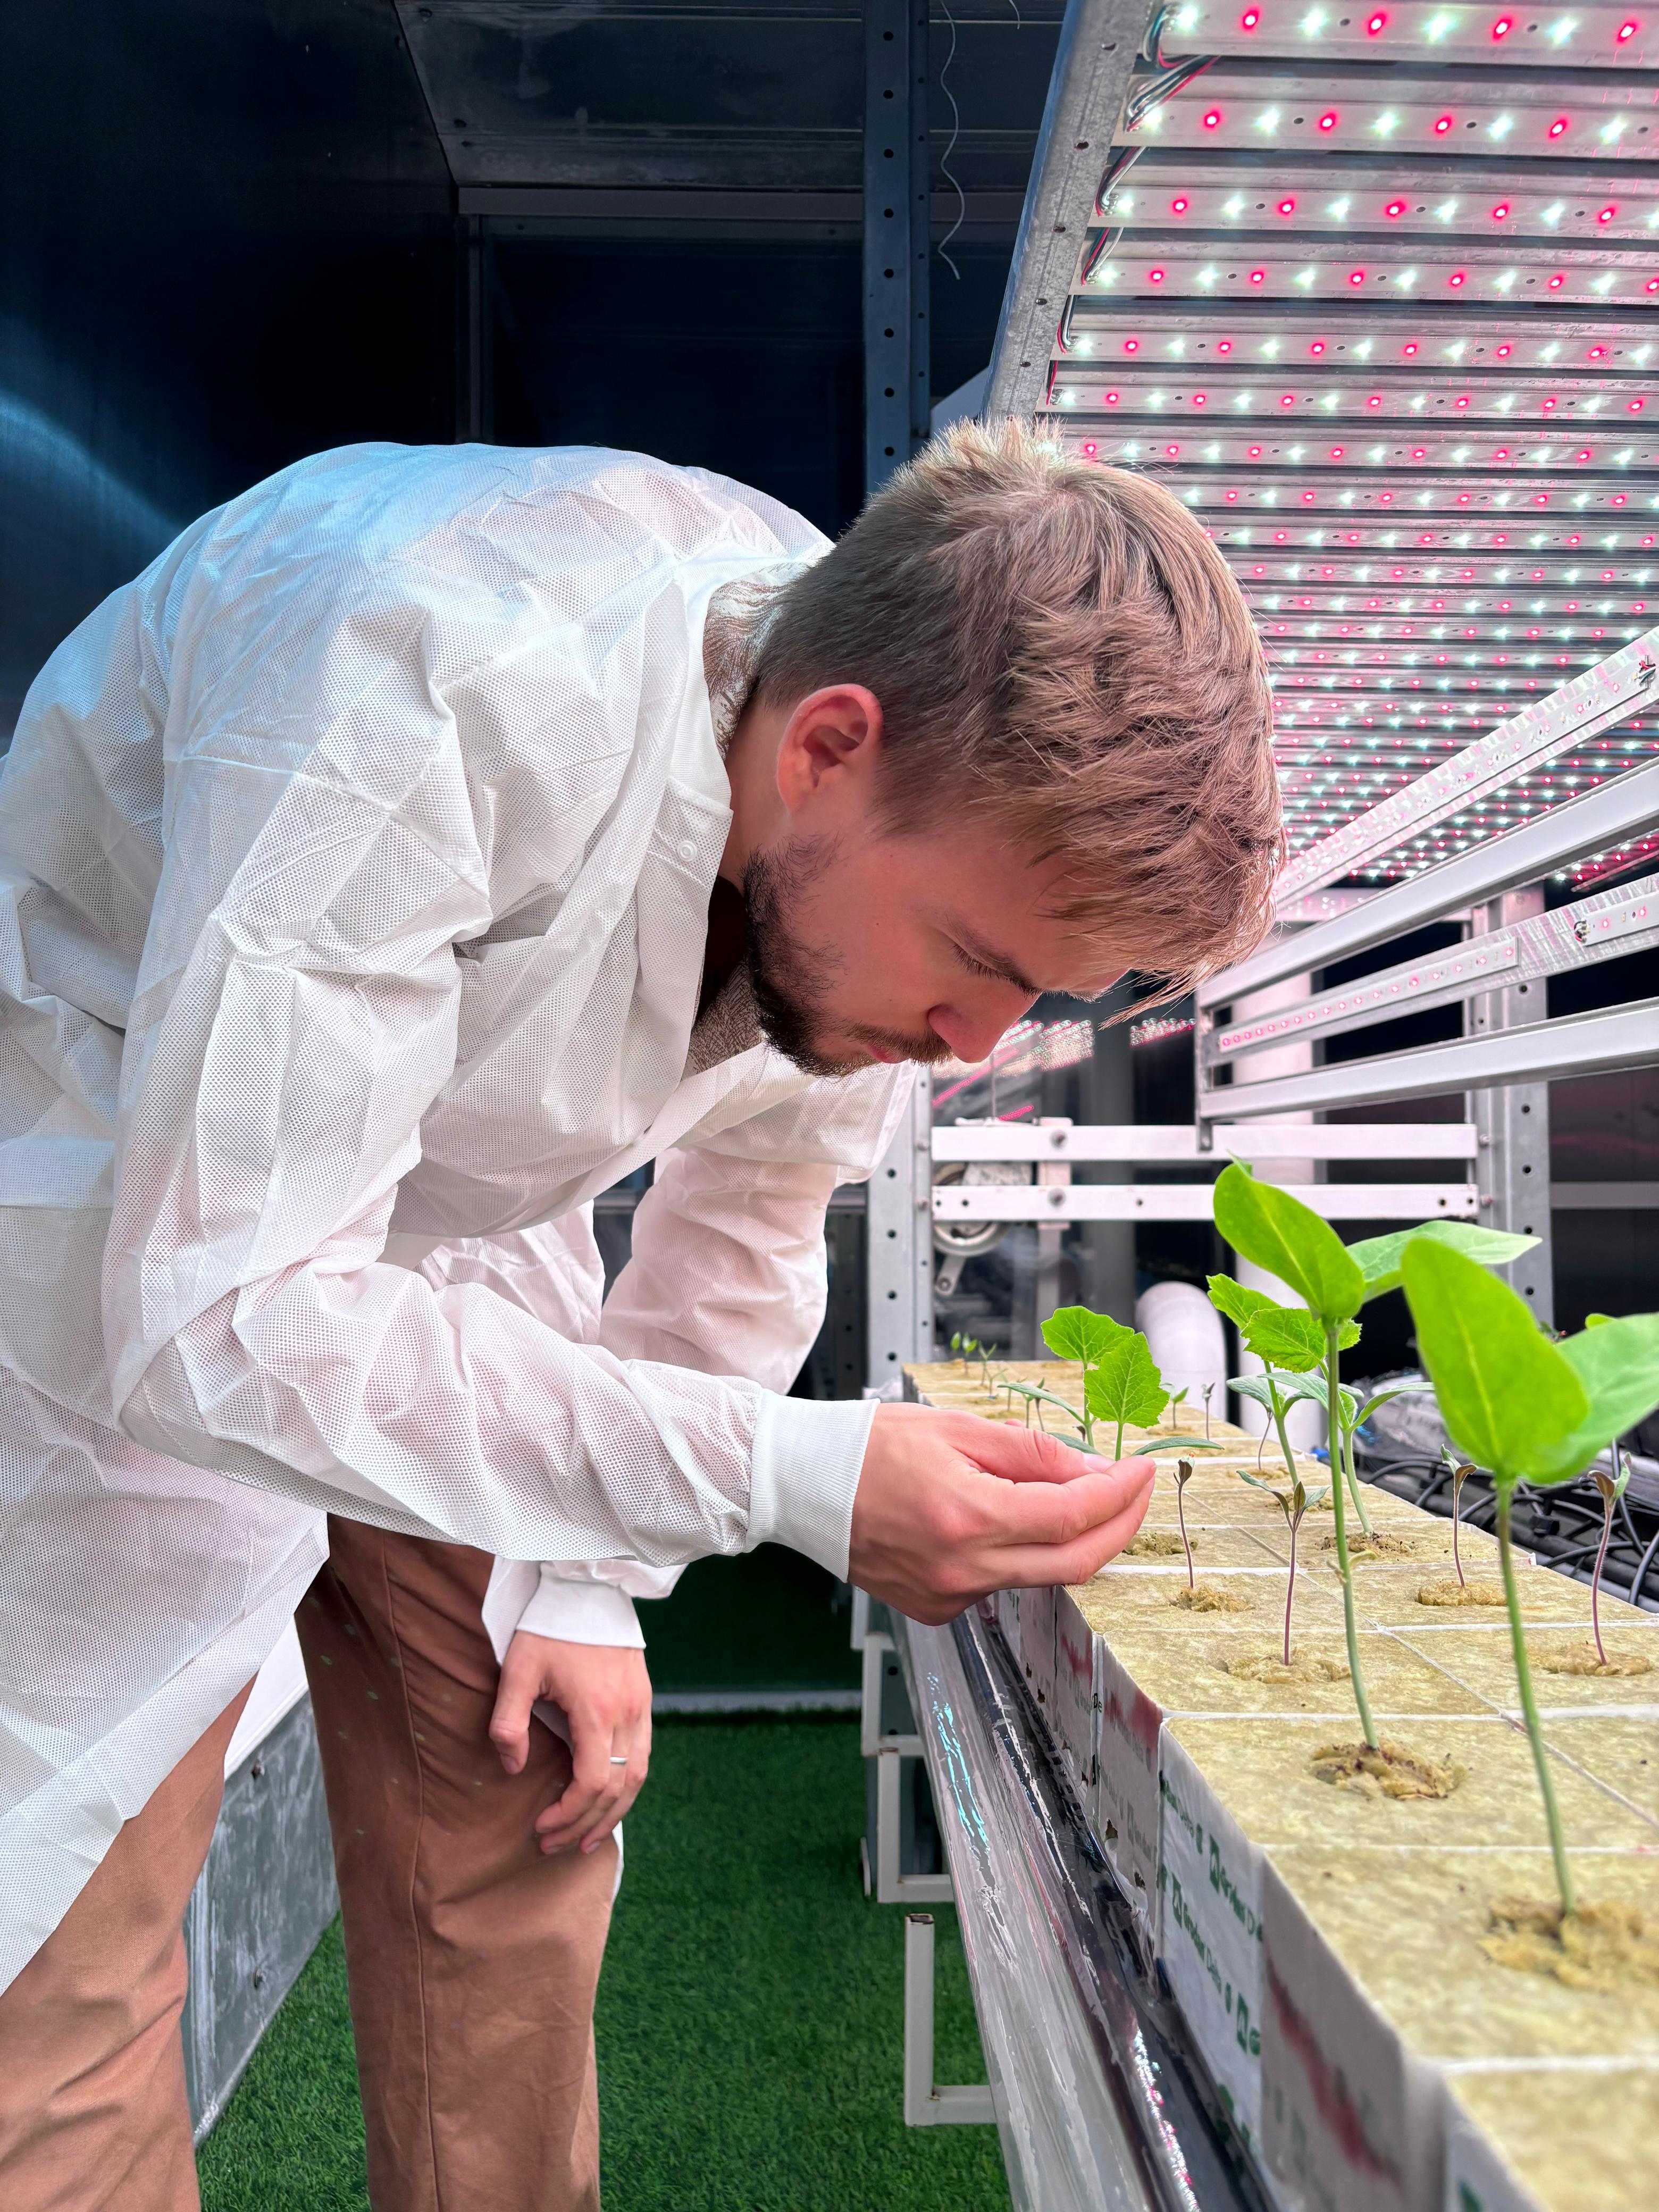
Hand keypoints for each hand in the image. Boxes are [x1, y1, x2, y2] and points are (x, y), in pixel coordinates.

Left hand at [488, 1632, 651, 1854]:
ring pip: (638, 1777)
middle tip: (553, 1844)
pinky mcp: (645, 1699)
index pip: (592, 1782)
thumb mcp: (517, 1669)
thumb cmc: (548, 1627)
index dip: (568, 1814)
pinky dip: (627, 1786)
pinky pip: (643, 1756)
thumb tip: (512, 1767)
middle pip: (618, 1789)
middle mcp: (628, 1713)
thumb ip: (508, 1721)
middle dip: (586, 1824)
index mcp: (596, 1709)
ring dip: (612, 1813)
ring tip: (585, 1838)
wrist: (587, 1587)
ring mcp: (642, 1706)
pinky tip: (608, 1799)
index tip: (540, 1826)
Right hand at [849, 1405, 1155, 1625]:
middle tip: (1136, 1493)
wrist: (802, 1485)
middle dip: (1118, 1528)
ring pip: (1039, 1575)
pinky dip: (1018, 1553)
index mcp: (968, 1516)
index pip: (1072, 1516)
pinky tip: (1002, 1520)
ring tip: (1070, 1493)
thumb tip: (1095, 1473)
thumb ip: (1032, 1453)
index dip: (1119, 1495)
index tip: (1142, 1471)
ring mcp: (948, 1596)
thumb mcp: (957, 1428)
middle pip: (1073, 1564)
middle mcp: (962, 1568)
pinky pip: (1000, 1583)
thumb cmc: (870, 1446)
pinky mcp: (936, 1609)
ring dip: (1069, 1539)